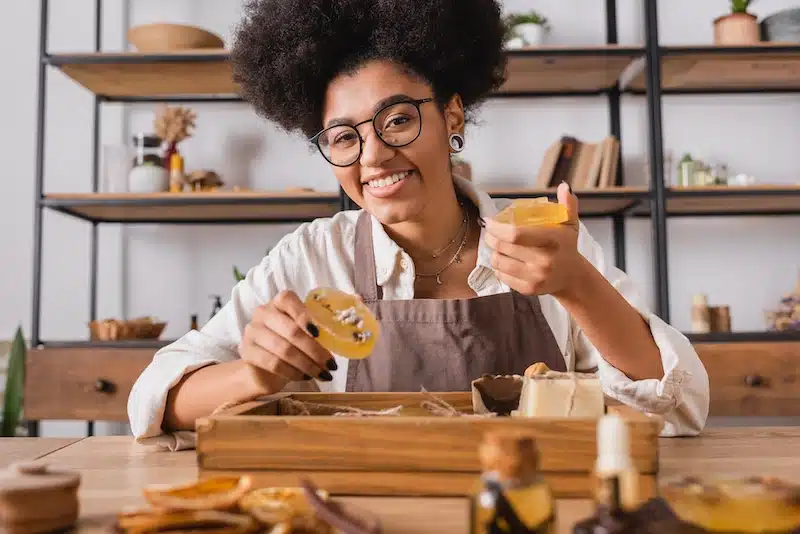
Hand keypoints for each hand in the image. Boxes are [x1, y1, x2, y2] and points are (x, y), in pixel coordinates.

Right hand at [238, 290, 335, 392]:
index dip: (304, 316)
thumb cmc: (291, 343)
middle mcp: (262, 313)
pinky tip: (305, 377)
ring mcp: (252, 332)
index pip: (288, 299)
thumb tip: (352, 317)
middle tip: (331, 365)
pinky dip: (293, 373)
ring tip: (322, 374)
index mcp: (278, 302)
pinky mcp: (247, 352)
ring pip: (284, 350)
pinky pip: (274, 364)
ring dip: (307, 365)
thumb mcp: (305, 331)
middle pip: (291, 331)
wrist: (264, 367)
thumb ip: (321, 325)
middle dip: (315, 350)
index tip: (320, 334)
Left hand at [483, 182, 583, 297]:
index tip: (489, 221)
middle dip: (489, 238)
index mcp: (551, 241)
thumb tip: (564, 186)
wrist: (572, 277)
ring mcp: (535, 277)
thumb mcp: (570, 224)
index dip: (496, 228)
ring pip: (499, 262)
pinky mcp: (528, 289)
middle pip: (502, 248)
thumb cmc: (566, 246)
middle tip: (487, 233)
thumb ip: (567, 205)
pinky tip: (501, 260)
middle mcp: (543, 261)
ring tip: (495, 246)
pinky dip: (498, 268)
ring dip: (492, 252)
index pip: (515, 234)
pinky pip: (502, 276)